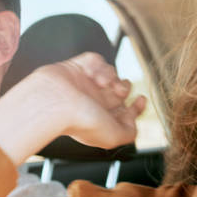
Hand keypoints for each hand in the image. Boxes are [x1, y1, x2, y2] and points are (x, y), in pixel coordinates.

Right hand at [0, 52, 146, 163]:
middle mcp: (93, 101)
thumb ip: (129, 132)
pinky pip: (95, 59)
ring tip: (102, 82)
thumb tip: (133, 124)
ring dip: (110, 75)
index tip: (141, 99)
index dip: (136, 106)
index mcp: (101, 117)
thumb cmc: (80, 121)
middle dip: (124, 87)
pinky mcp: (76, 67)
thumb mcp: (113, 137)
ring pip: (110, 72)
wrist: (55, 102)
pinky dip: (97, 65)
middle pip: (119, 89)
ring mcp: (85, 84)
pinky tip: (91, 73)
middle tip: (117, 90)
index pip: (124, 111)